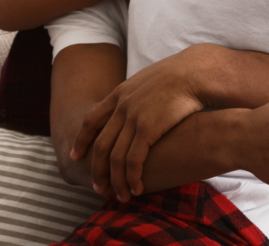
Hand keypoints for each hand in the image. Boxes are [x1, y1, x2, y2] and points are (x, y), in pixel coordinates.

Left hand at [72, 44, 211, 201]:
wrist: (193, 73)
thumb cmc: (177, 78)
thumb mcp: (147, 81)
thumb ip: (135, 95)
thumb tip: (134, 105)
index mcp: (119, 94)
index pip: (90, 120)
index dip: (81, 140)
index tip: (75, 155)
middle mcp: (121, 107)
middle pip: (100, 145)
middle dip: (97, 170)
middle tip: (98, 188)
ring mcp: (132, 118)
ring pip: (115, 157)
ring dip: (116, 180)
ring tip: (121, 196)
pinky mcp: (147, 129)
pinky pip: (133, 160)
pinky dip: (131, 177)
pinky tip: (136, 189)